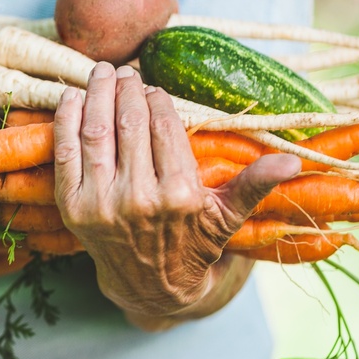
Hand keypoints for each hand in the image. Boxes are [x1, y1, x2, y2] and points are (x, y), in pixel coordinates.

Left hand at [52, 62, 300, 325]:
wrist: (148, 286)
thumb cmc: (193, 243)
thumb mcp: (227, 216)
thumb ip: (255, 183)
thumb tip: (293, 161)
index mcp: (180, 195)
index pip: (164, 128)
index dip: (157, 100)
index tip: (154, 86)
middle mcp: (138, 199)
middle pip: (130, 124)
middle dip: (126, 91)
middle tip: (125, 72)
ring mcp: (101, 204)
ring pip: (97, 133)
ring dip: (97, 95)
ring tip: (102, 73)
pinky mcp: (73, 208)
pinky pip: (65, 154)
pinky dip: (66, 120)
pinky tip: (71, 96)